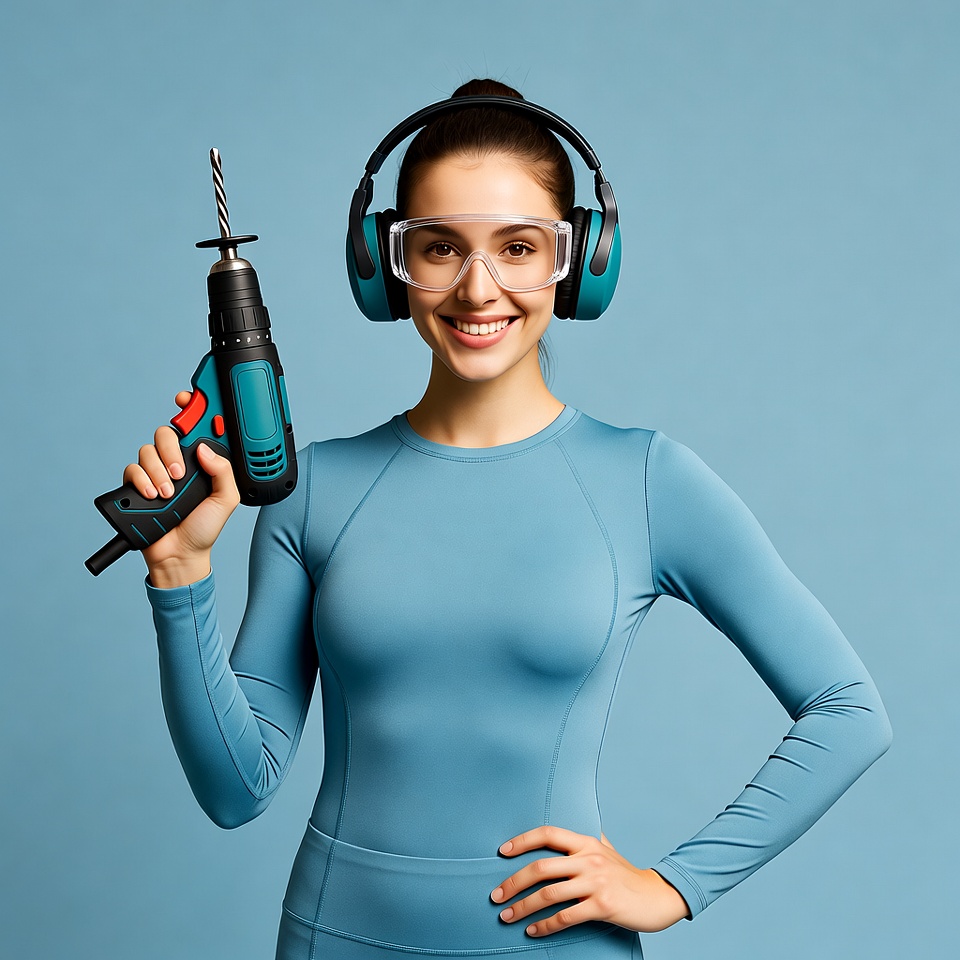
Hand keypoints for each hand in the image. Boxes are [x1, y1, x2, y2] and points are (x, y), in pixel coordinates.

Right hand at [123, 391, 239, 586]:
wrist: (180, 554)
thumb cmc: (205, 528)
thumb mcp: (226, 500)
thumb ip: (224, 472)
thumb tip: (205, 449)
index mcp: (202, 462)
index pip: (196, 427)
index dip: (191, 408)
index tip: (186, 400)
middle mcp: (178, 462)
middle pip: (167, 433)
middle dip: (171, 449)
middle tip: (180, 473)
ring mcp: (157, 472)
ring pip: (148, 449)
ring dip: (158, 471)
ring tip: (169, 493)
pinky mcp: (137, 485)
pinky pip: (132, 468)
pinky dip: (141, 480)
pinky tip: (151, 495)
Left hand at [490, 826, 689, 937]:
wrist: (658, 897)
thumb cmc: (627, 875)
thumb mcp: (607, 850)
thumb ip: (585, 841)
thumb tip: (563, 831)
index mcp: (587, 842)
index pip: (549, 833)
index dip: (523, 840)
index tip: (502, 851)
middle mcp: (589, 859)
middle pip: (541, 867)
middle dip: (513, 882)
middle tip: (496, 896)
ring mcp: (596, 882)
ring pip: (549, 894)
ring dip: (523, 907)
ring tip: (507, 916)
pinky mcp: (603, 906)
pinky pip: (566, 917)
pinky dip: (545, 925)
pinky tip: (532, 930)